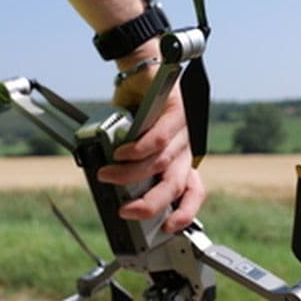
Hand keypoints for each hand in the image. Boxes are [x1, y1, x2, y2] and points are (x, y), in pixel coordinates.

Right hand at [97, 42, 205, 232]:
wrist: (141, 73)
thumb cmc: (135, 110)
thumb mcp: (130, 146)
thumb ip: (127, 166)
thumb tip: (110, 187)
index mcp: (181, 161)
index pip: (192, 193)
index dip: (185, 213)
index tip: (169, 228)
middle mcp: (186, 149)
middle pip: (175, 185)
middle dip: (151, 204)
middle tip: (128, 212)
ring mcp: (184, 131)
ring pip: (161, 163)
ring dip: (130, 173)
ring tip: (107, 174)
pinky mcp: (176, 111)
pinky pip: (158, 137)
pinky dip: (137, 149)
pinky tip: (122, 153)